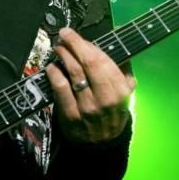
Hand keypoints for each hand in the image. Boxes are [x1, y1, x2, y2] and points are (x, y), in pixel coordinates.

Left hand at [46, 27, 135, 143]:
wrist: (102, 144)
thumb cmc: (112, 112)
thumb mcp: (126, 93)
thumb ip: (123, 68)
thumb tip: (119, 37)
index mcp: (121, 90)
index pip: (102, 61)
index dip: (86, 45)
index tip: (76, 35)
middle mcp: (105, 98)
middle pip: (87, 64)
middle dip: (73, 44)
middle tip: (64, 35)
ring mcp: (87, 107)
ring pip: (73, 73)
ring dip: (63, 55)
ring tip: (58, 48)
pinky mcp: (70, 115)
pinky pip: (60, 89)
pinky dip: (54, 74)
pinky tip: (52, 67)